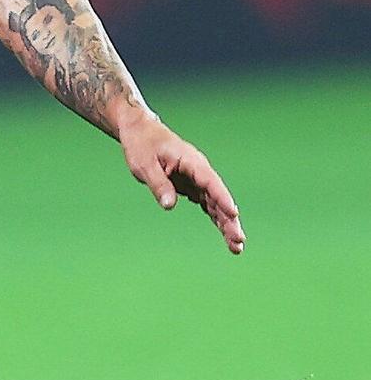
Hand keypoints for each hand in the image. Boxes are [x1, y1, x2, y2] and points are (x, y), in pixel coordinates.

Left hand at [120, 116, 244, 253]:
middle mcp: (199, 171)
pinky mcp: (192, 186)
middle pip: (218, 197)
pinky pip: (208, 204)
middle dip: (229, 220)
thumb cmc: (142, 145)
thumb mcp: (144, 165)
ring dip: (226, 224)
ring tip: (236, 247)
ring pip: (216, 204)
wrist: (141, 132)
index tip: (234, 214)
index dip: (222, 198)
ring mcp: (197, 179)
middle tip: (238, 241)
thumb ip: (158, 184)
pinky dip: (216, 219)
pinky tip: (225, 235)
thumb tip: (169, 205)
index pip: (210, 182)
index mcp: (191, 161)